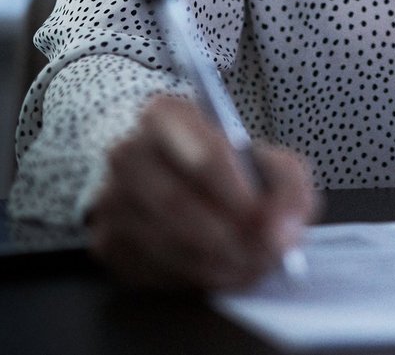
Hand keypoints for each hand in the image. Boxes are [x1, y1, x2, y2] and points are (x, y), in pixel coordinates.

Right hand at [85, 94, 319, 289]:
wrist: (170, 175)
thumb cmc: (222, 165)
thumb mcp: (263, 158)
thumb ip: (287, 184)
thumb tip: (285, 229)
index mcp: (165, 115)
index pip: (201, 152)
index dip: (236, 191)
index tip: (265, 217)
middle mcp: (128, 153)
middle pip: (177, 202)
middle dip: (228, 235)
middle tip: (265, 252)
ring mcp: (111, 199)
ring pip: (164, 240)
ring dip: (216, 262)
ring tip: (252, 266)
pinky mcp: (107, 241)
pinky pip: (151, 269)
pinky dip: (194, 278)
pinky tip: (223, 274)